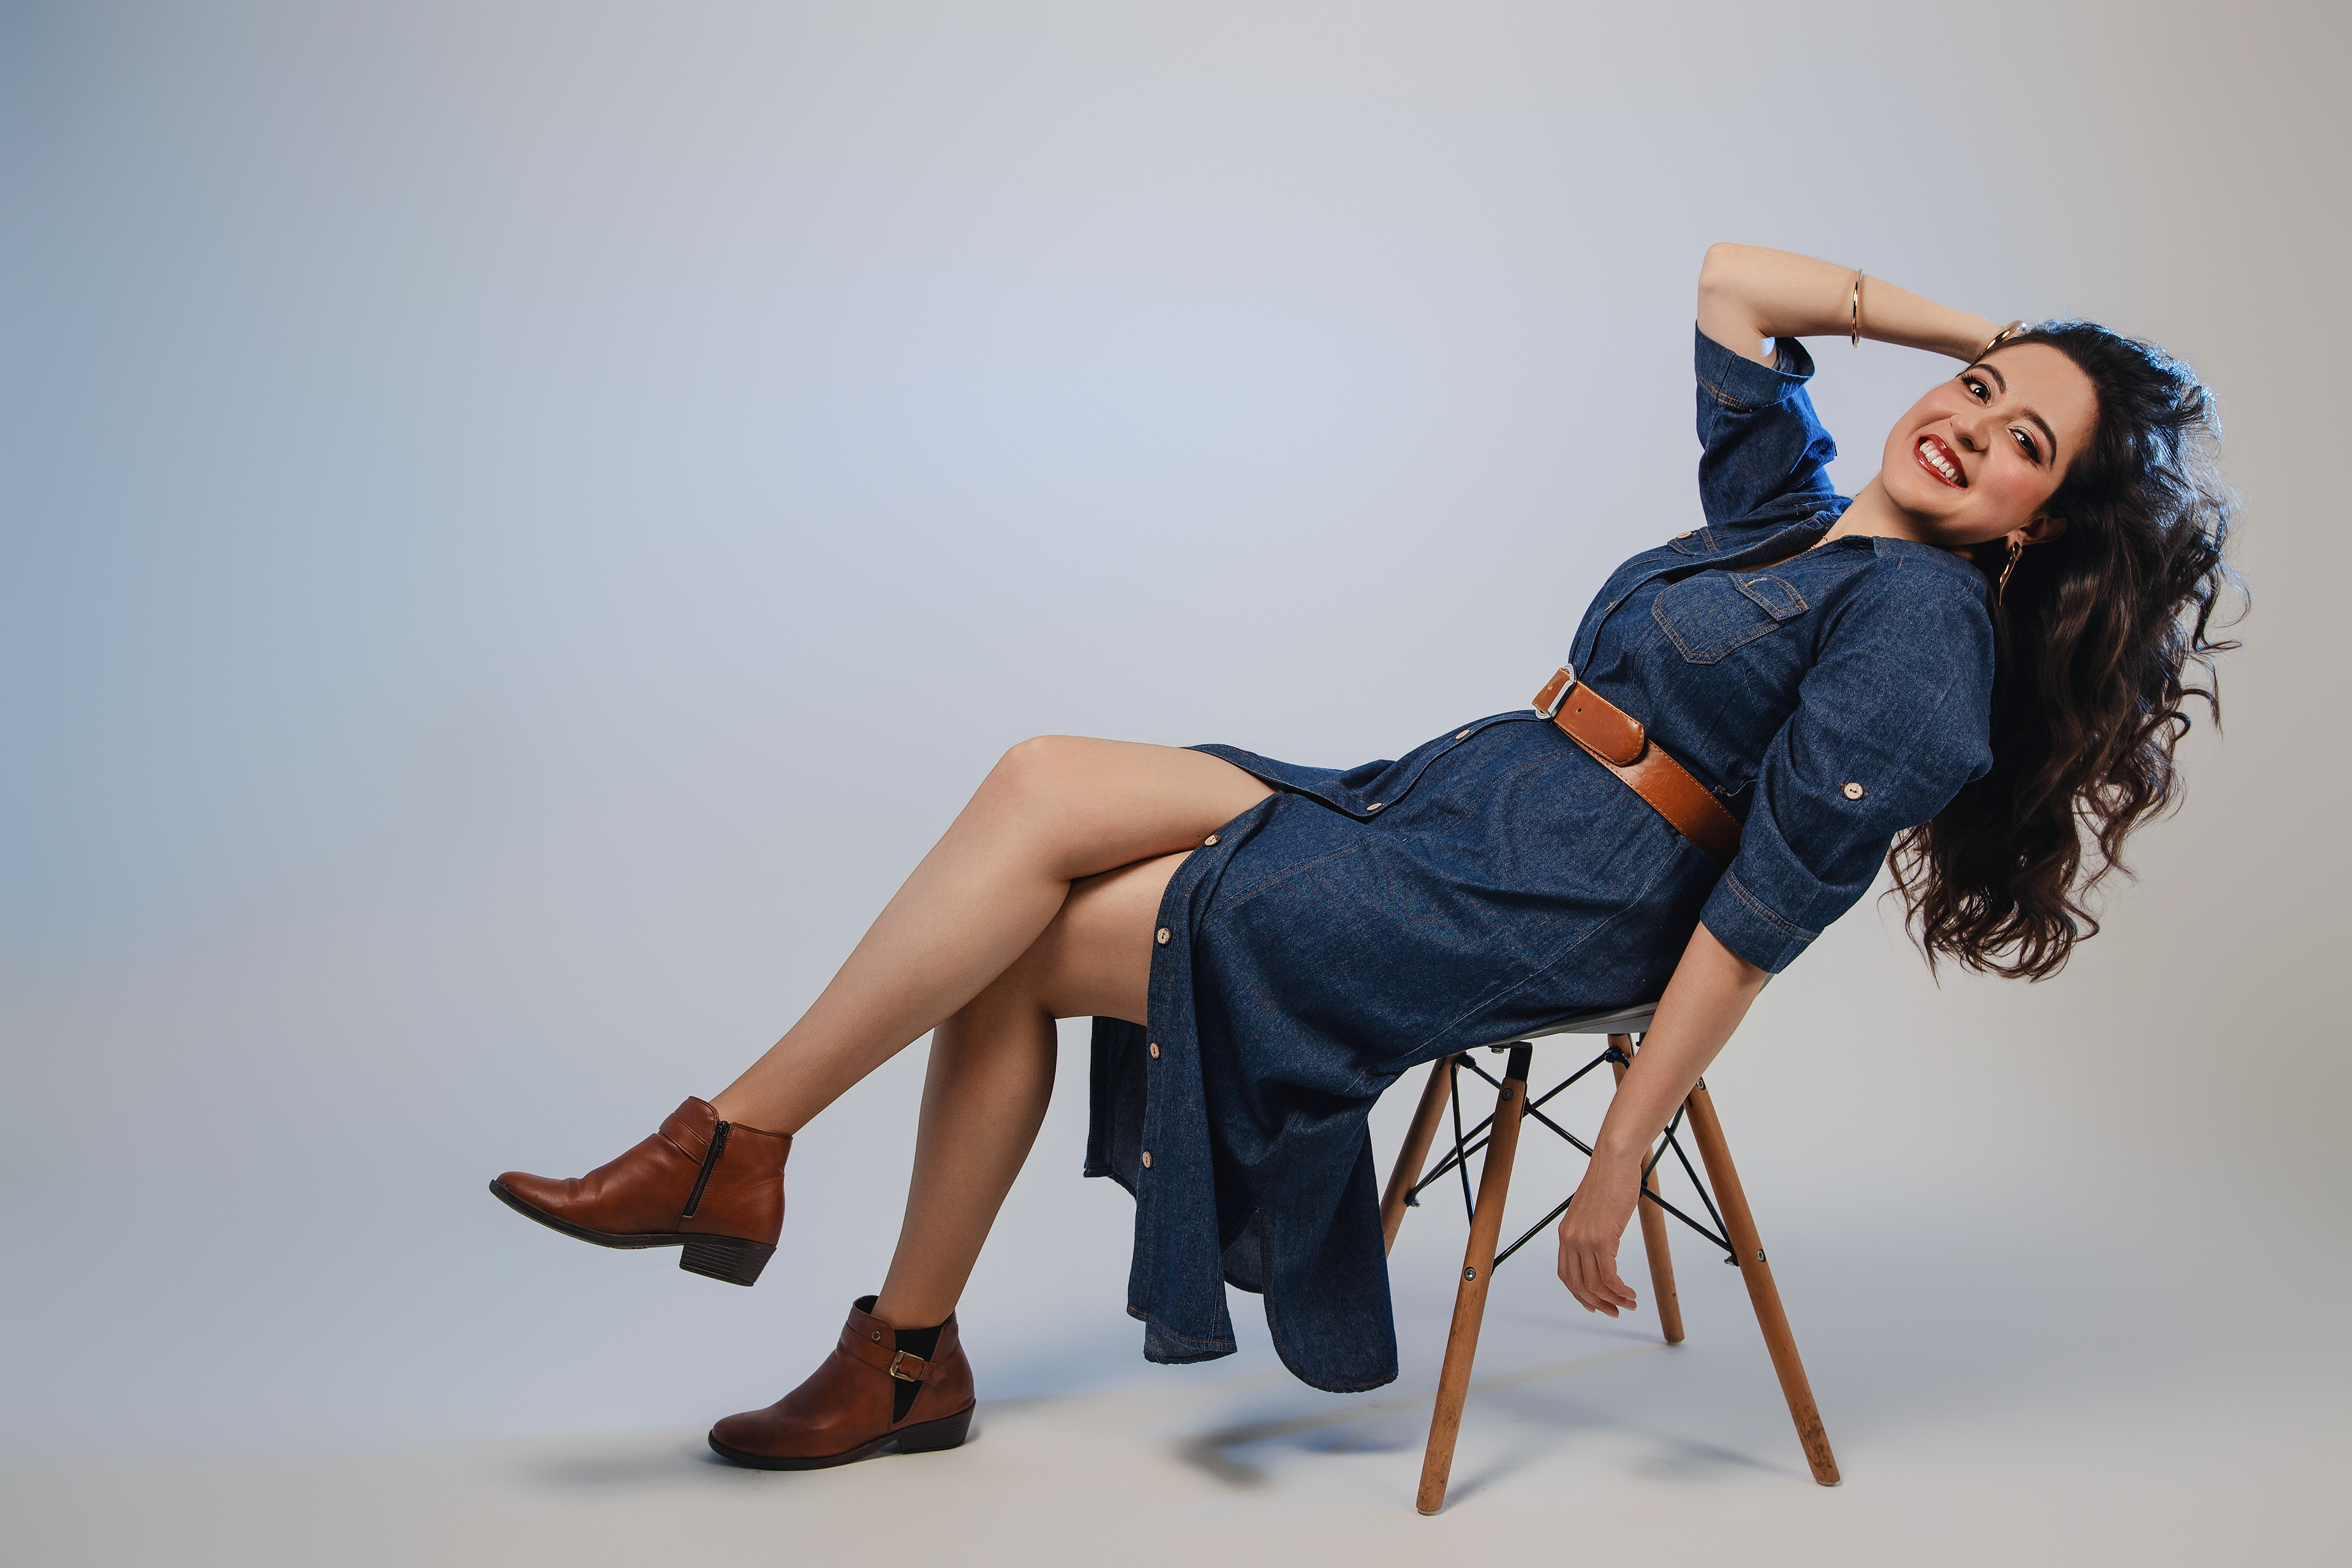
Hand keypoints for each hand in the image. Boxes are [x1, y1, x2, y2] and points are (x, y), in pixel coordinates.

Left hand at [1555, 1151, 1641, 1316]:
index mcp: (1565, 1234)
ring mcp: (1584, 1240)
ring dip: (1614, 1300)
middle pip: (1578, 1285)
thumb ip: (1590, 1232)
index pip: (1566, 1275)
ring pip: (1595, 1284)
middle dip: (1597, 1304)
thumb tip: (1602, 1250)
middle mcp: (1570, 1239)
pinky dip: (1620, 1290)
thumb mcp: (1591, 1213)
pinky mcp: (1602, 1239)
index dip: (1579, 1295)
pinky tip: (1632, 1293)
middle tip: (1615, 1312)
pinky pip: (1609, 1276)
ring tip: (1630, 1304)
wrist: (1613, 1162)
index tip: (1594, 1305)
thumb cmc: (1608, 1183)